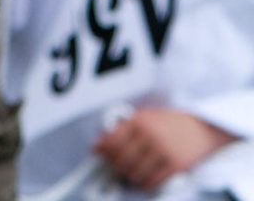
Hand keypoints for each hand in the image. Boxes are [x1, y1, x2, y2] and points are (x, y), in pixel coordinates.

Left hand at [94, 108, 238, 190]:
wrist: (203, 128)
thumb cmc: (172, 123)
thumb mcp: (147, 117)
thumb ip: (125, 128)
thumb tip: (102, 143)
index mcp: (139, 121)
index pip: (112, 140)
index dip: (102, 150)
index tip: (98, 154)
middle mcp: (149, 135)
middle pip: (121, 159)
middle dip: (114, 166)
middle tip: (115, 168)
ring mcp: (163, 150)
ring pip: (135, 172)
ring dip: (129, 177)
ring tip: (130, 175)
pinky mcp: (176, 165)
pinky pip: (153, 181)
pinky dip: (145, 185)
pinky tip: (144, 182)